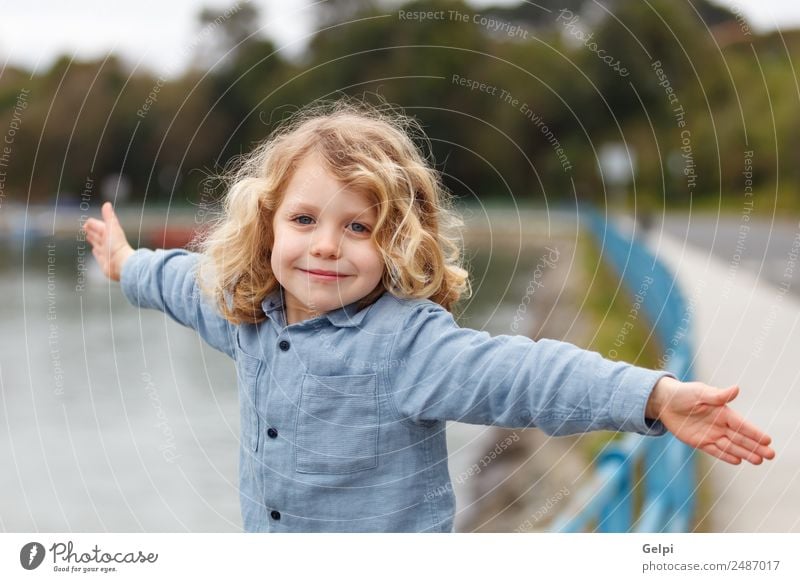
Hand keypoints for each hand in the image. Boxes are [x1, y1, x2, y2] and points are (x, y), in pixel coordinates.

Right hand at [82, 201, 134, 281]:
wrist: (121, 263)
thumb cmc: (117, 245)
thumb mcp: (112, 228)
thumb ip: (109, 216)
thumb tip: (107, 204)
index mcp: (110, 233)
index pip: (99, 226)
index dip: (93, 224)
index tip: (87, 221)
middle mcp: (108, 242)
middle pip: (98, 234)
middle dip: (92, 230)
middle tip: (84, 226)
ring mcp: (106, 252)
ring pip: (97, 243)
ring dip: (93, 239)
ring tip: (87, 235)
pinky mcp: (103, 261)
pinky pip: (98, 254)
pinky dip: (96, 251)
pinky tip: (94, 250)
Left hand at [647, 376, 775, 464]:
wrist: (665, 402)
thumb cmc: (684, 393)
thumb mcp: (700, 392)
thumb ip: (718, 395)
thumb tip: (736, 389)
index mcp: (723, 412)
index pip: (742, 424)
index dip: (754, 432)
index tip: (768, 440)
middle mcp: (720, 425)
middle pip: (740, 438)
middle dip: (756, 446)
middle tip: (771, 455)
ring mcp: (711, 434)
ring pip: (731, 446)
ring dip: (745, 453)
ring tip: (759, 460)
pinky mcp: (700, 442)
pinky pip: (715, 451)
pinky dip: (726, 456)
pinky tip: (738, 461)